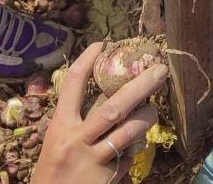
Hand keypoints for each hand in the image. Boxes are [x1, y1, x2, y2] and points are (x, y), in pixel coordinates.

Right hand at [33, 43, 166, 183]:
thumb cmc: (52, 174)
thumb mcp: (56, 143)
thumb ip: (75, 123)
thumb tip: (102, 98)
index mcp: (60, 126)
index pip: (73, 84)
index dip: (87, 60)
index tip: (103, 43)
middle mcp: (75, 141)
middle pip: (114, 106)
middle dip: (141, 86)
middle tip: (161, 69)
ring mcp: (93, 161)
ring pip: (128, 132)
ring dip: (146, 118)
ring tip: (154, 109)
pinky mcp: (107, 180)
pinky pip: (127, 160)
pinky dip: (133, 152)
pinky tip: (134, 149)